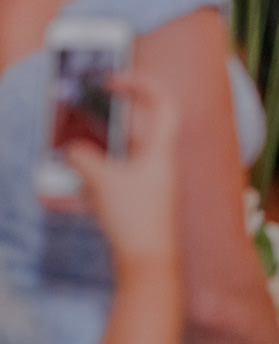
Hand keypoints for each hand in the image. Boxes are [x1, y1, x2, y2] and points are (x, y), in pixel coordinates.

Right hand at [65, 74, 180, 272]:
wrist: (148, 263)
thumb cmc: (135, 218)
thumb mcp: (102, 181)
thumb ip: (83, 159)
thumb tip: (71, 150)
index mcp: (161, 149)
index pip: (162, 102)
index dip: (141, 84)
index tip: (113, 80)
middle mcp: (157, 162)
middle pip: (133, 130)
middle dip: (103, 122)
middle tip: (78, 114)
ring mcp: (147, 183)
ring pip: (116, 158)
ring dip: (88, 157)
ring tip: (61, 154)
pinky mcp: (135, 203)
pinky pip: (107, 186)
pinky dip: (84, 187)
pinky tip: (51, 197)